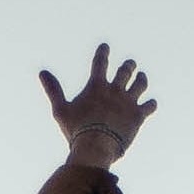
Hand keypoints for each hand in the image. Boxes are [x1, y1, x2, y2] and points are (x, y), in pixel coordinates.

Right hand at [40, 42, 155, 168]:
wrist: (96, 147)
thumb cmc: (76, 130)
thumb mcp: (60, 109)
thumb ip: (53, 90)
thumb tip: (42, 72)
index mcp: (96, 86)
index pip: (100, 62)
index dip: (103, 52)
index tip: (106, 46)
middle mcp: (115, 90)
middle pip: (125, 71)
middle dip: (128, 65)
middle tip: (130, 63)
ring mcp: (128, 102)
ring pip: (140, 84)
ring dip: (141, 79)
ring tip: (142, 77)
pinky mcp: (138, 116)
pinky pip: (149, 106)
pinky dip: (151, 104)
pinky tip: (151, 103)